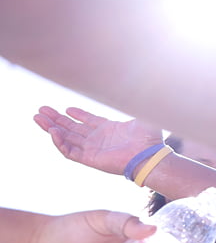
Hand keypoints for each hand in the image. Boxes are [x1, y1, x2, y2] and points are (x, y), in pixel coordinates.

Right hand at [34, 106, 162, 175]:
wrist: (150, 155)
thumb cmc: (150, 138)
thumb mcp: (141, 115)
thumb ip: (135, 103)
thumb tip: (141, 83)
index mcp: (110, 129)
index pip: (88, 121)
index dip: (77, 115)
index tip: (66, 108)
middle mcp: (99, 139)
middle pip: (72, 129)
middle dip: (56, 119)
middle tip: (40, 110)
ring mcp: (94, 149)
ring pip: (66, 139)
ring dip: (51, 129)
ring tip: (37, 118)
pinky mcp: (90, 159)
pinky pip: (69, 152)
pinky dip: (59, 142)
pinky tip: (53, 131)